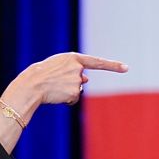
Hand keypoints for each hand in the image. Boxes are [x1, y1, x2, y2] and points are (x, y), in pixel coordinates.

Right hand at [4, 52, 128, 112]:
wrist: (32, 84)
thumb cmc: (42, 74)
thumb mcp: (58, 66)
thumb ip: (73, 70)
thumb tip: (87, 81)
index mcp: (74, 58)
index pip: (97, 62)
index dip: (113, 66)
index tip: (126, 68)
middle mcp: (78, 69)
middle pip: (81, 80)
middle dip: (71, 84)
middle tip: (54, 82)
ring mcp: (77, 81)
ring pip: (77, 90)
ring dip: (66, 92)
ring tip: (52, 88)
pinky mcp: (74, 93)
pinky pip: (73, 99)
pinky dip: (65, 99)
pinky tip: (55, 95)